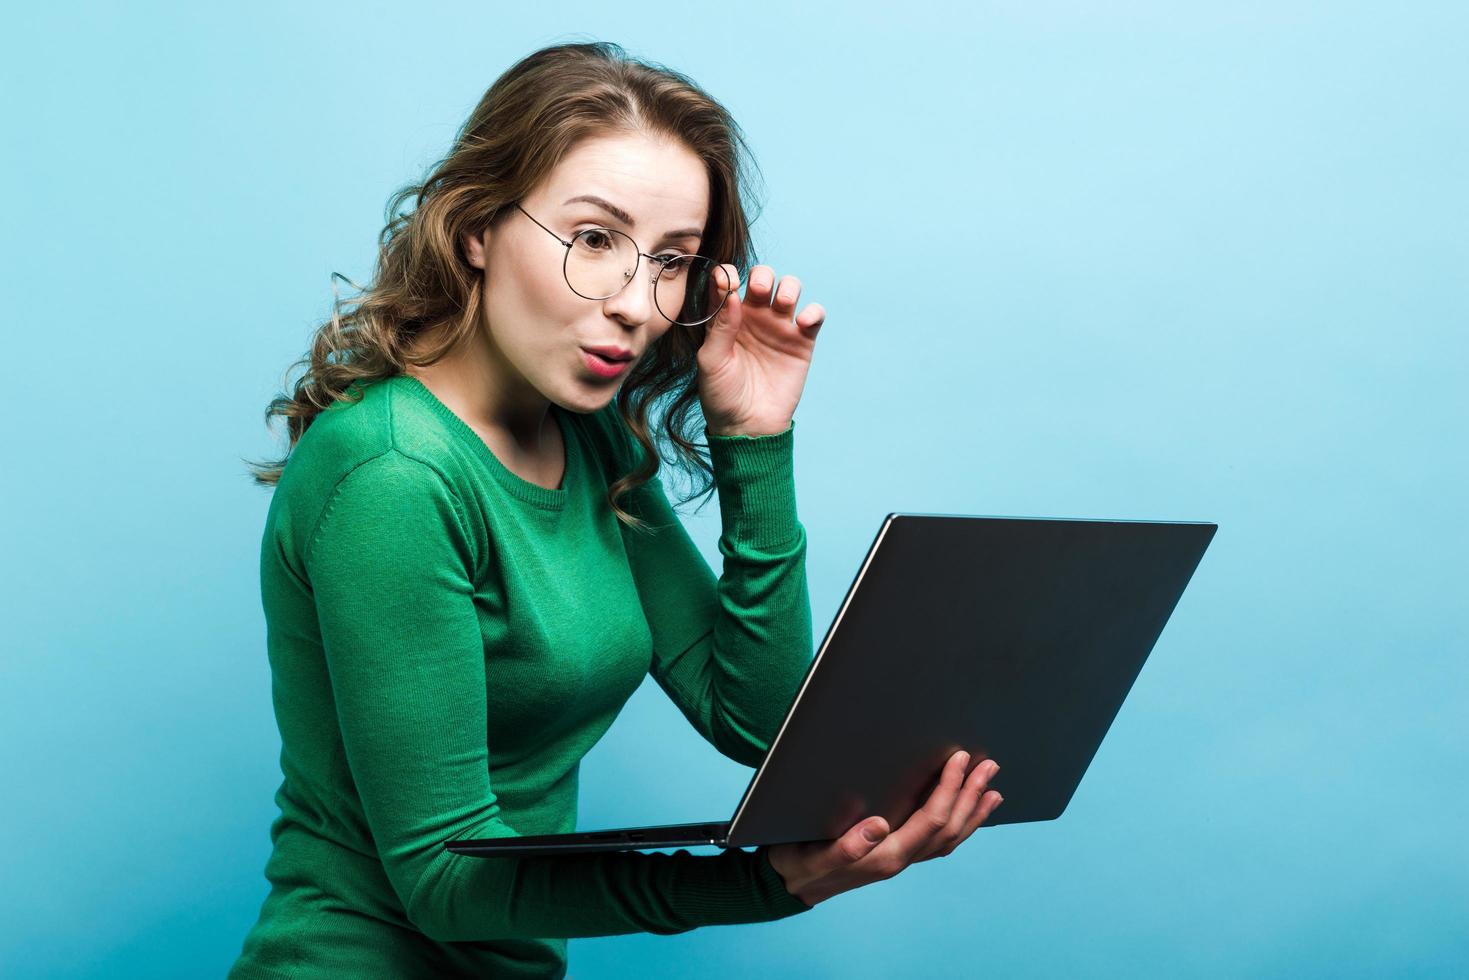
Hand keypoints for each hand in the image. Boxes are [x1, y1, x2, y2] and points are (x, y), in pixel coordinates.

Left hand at [696, 263, 825, 436]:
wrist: (748, 426)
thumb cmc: (722, 396)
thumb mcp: (711, 360)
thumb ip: (719, 325)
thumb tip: (729, 291)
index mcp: (727, 318)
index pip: (729, 282)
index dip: (729, 275)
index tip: (728, 282)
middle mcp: (754, 318)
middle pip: (764, 278)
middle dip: (764, 276)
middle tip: (759, 291)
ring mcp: (779, 329)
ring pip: (790, 289)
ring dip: (789, 287)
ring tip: (783, 303)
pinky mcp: (802, 343)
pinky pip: (814, 316)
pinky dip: (813, 311)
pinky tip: (802, 322)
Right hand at [765, 749, 1002, 907]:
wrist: (788, 886)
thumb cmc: (798, 865)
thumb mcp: (812, 855)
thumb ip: (845, 844)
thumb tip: (879, 824)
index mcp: (885, 856)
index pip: (930, 820)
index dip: (948, 789)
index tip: (959, 759)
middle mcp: (899, 860)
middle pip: (948, 828)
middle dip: (970, 794)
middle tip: (989, 765)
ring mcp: (900, 859)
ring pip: (949, 837)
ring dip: (971, 811)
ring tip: (991, 789)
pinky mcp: (894, 854)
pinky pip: (937, 842)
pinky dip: (959, 825)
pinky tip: (965, 812)